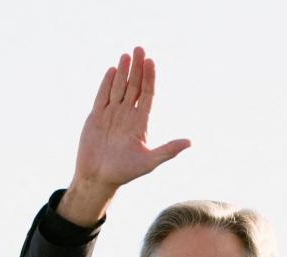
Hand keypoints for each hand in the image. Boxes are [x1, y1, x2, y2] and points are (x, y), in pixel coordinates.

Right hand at [58, 47, 190, 225]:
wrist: (98, 178)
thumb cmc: (124, 172)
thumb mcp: (149, 161)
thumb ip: (168, 150)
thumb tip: (190, 142)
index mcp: (140, 123)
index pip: (147, 95)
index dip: (150, 78)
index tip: (152, 62)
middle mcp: (127, 115)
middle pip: (134, 87)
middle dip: (137, 69)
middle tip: (140, 49)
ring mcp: (111, 115)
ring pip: (119, 88)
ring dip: (123, 72)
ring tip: (127, 55)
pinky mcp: (96, 117)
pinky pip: (102, 96)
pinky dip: (107, 84)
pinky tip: (113, 70)